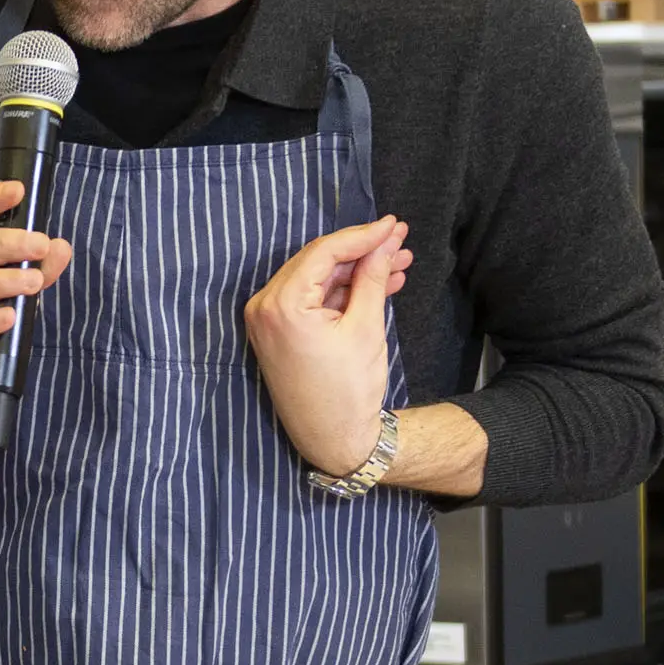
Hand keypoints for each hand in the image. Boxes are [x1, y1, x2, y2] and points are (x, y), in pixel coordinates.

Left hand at [244, 215, 414, 477]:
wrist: (335, 440)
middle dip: (362, 251)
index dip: (363, 234)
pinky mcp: (277, 332)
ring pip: (318, 280)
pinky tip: (380, 283)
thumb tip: (384, 242)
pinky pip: (311, 300)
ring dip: (357, 271)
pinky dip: (342, 292)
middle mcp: (264, 307)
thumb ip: (372, 277)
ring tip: (400, 262)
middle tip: (400, 239)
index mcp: (280, 304)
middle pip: (318, 262)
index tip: (394, 224)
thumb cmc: (348, 390)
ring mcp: (266, 321)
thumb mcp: (366, 326)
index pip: (324, 252)